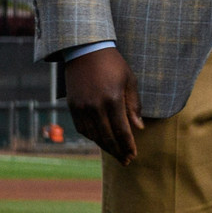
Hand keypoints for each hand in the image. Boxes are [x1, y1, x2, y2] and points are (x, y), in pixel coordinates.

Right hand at [64, 47, 144, 164]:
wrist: (85, 51)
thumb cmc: (113, 64)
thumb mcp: (129, 81)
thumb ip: (134, 106)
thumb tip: (139, 128)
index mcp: (112, 100)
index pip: (122, 130)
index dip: (128, 145)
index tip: (133, 155)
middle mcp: (95, 106)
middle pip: (107, 137)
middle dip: (118, 151)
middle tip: (126, 161)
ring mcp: (81, 107)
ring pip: (94, 135)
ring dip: (105, 147)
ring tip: (116, 154)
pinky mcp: (72, 106)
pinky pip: (82, 129)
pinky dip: (92, 137)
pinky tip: (101, 141)